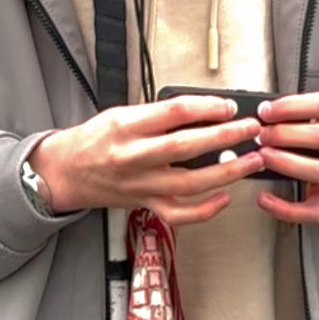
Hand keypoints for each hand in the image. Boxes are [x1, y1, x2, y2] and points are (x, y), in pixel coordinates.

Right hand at [30, 94, 262, 225]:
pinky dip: (205, 210)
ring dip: (227, 172)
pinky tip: (225, 197)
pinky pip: (179, 213)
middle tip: (251, 128)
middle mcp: (133, 157)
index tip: (229, 106)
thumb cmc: (95, 139)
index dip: (207, 107)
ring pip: (190, 184)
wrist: (66, 171)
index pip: (174, 112)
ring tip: (252, 160)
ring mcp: (140, 185)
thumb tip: (204, 112)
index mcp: (126, 126)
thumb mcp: (122, 114)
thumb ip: (158, 114)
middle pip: (186, 147)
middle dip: (224, 136)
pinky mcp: (144, 204)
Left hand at [253, 93, 318, 224]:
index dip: (292, 106)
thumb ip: (308, 111)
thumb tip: (267, 112)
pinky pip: (311, 210)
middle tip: (262, 134)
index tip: (266, 110)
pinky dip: (285, 208)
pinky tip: (264, 199)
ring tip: (262, 156)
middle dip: (286, 134)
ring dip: (286, 163)